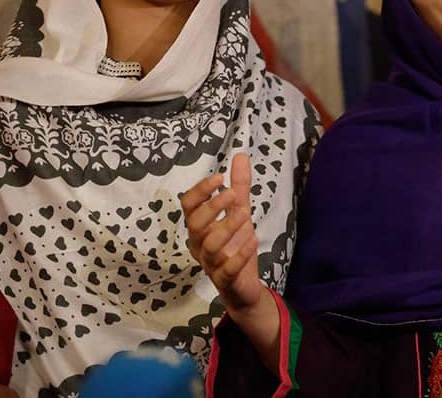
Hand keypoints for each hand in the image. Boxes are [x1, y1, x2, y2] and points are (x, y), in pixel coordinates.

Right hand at [181, 153, 262, 312]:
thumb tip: (240, 155)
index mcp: (200, 227)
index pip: (189, 206)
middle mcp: (200, 245)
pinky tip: (253, 239)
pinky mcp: (225, 280)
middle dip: (212, 207)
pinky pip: (227, 268)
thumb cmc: (237, 247)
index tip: (219, 177)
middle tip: (232, 193)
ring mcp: (211, 264)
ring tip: (246, 214)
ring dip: (228, 227)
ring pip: (211, 245)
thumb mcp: (240, 212)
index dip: (200, 191)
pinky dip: (240, 254)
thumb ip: (239, 187)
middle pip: (195, 224)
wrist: (245, 287)